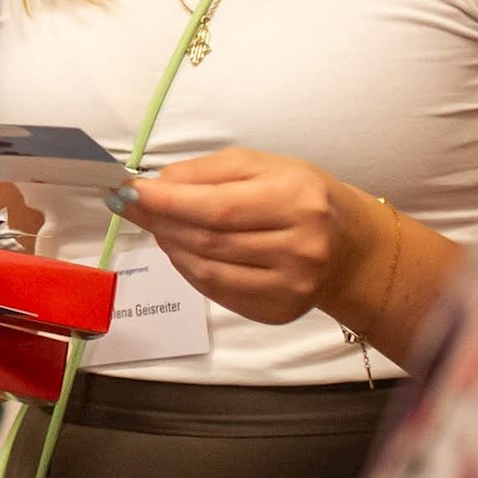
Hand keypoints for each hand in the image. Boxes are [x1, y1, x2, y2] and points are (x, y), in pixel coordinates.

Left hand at [116, 148, 379, 328]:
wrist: (350, 246)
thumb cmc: (300, 196)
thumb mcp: (261, 165)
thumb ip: (206, 172)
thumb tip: (155, 185)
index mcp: (297, 200)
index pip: (217, 206)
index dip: (166, 202)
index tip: (127, 192)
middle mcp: (299, 247)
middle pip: (208, 240)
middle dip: (161, 222)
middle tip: (134, 208)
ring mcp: (290, 286)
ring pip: (206, 270)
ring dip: (170, 247)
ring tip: (160, 227)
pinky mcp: (279, 312)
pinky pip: (216, 292)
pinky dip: (188, 270)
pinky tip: (182, 251)